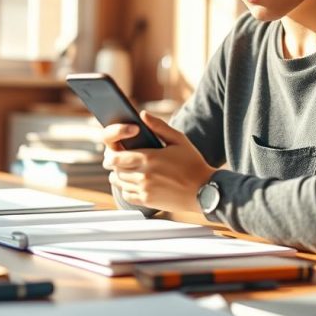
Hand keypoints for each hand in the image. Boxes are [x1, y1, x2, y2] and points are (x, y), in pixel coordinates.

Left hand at [101, 111, 216, 212]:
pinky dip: (125, 189)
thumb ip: (159, 126)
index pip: (117, 157)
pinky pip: (126, 195)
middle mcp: (144, 176)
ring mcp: (145, 190)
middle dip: (114, 165)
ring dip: (118, 176)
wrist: (204, 190)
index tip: (111, 154)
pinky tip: (132, 184)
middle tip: (116, 162)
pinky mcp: (147, 201)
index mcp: (149, 158)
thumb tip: (142, 114)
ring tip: (123, 171)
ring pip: (119, 183)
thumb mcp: (179, 140)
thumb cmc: (193, 164)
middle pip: (116, 170)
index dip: (111, 156)